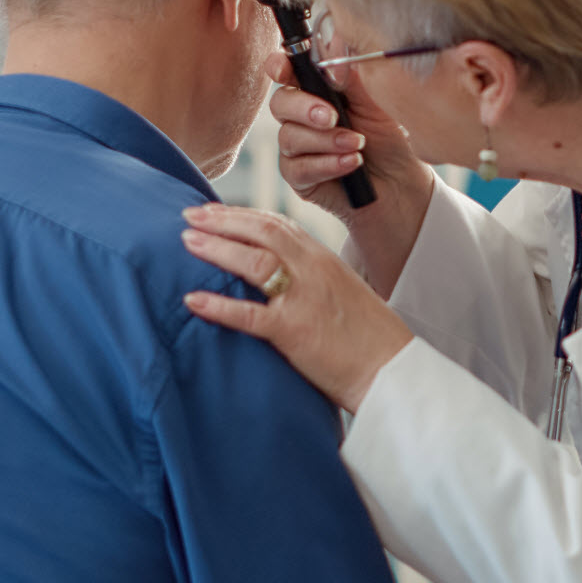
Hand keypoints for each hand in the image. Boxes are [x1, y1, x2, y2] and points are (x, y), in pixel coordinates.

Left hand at [181, 203, 413, 413]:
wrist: (394, 371)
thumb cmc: (369, 338)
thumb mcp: (343, 293)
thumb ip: (313, 279)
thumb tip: (280, 278)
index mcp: (324, 259)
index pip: (277, 223)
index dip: (241, 214)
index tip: (213, 211)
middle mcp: (314, 270)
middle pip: (261, 231)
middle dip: (221, 221)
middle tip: (188, 215)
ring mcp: (304, 299)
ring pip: (253, 262)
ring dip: (216, 249)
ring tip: (186, 242)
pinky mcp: (295, 331)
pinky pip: (248, 314)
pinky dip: (218, 305)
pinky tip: (192, 300)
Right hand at [269, 51, 429, 215]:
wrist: (400, 181)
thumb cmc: (387, 138)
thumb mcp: (375, 103)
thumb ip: (352, 78)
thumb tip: (333, 50)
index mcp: (316, 90)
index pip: (287, 72)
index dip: (278, 66)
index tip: (282, 71)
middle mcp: (300, 117)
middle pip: (280, 104)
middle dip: (304, 108)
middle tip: (332, 118)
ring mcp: (297, 148)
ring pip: (290, 137)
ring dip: (326, 141)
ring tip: (357, 145)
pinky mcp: (300, 177)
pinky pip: (299, 168)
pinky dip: (327, 164)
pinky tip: (351, 163)